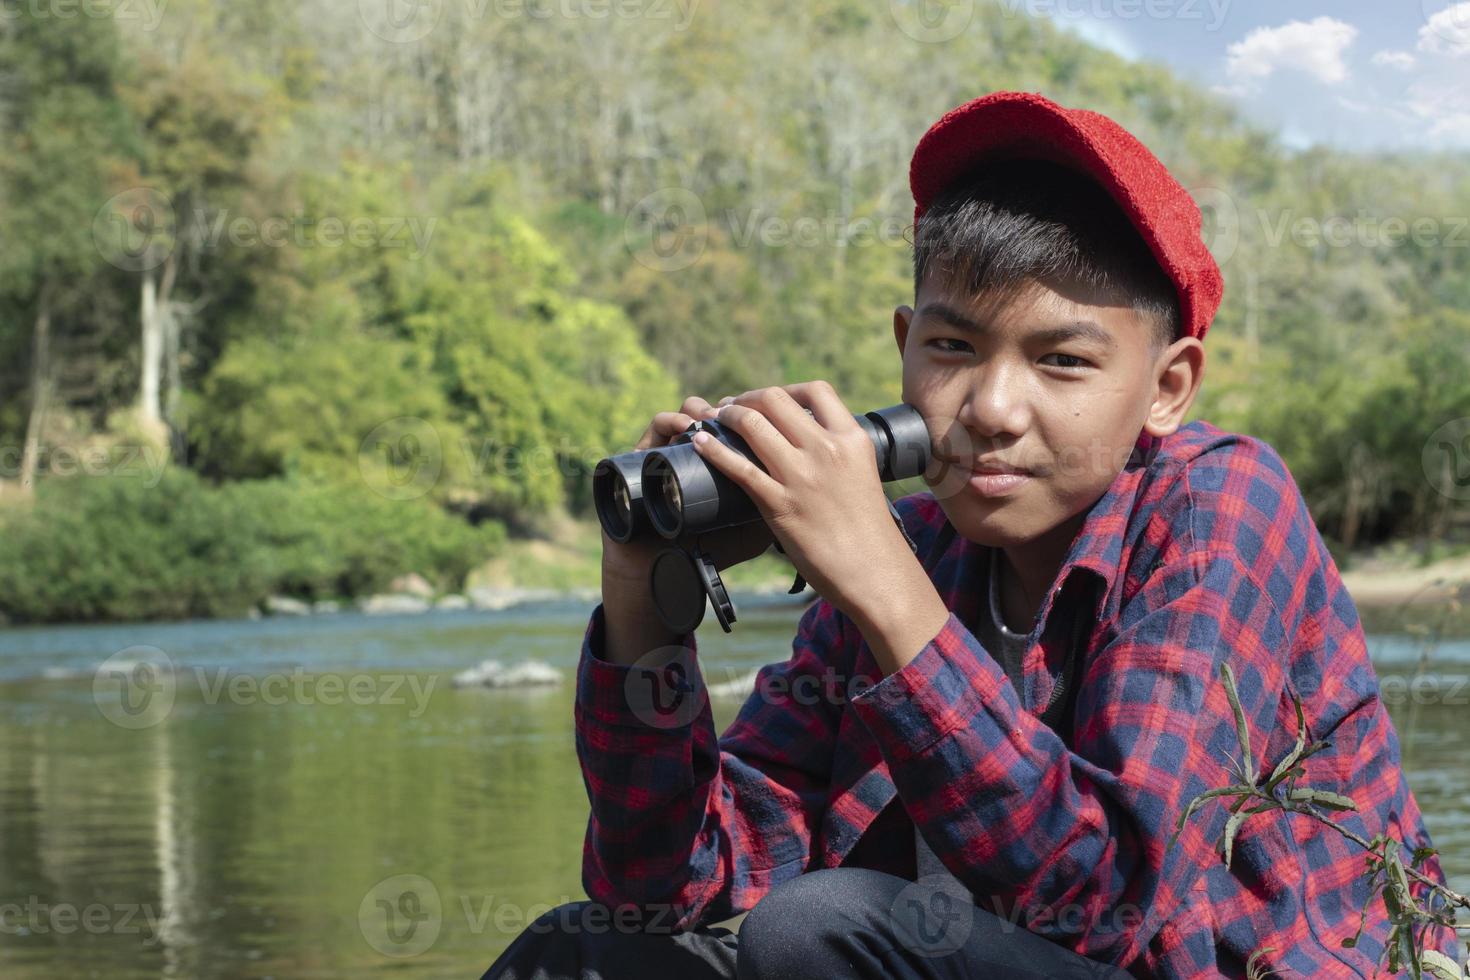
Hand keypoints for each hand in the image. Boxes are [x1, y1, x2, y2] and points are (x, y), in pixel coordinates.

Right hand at [602, 395, 775, 588]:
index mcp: (726, 459)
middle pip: (722, 408)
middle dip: (736, 407)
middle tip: (746, 417)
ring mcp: (670, 448)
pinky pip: (658, 425)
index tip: (777, 420)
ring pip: (690, 409)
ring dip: (705, 409)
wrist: (662, 573)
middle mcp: (698, 449)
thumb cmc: (711, 554)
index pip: (746, 420)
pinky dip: (672, 420)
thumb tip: (811, 486)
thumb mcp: (755, 532)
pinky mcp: (642, 456)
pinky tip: (686, 430)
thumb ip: (782, 507)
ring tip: (714, 421)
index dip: (762, 413)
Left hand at [690, 381, 920, 622]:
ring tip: (715, 420)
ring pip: (752, 424)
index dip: (784, 389)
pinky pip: (739, 467)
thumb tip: (805, 438)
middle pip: (775, 399)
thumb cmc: (868, 529)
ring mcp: (802, 477)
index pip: (815, 390)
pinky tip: (700, 443)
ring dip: (727, 416)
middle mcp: (827, 450)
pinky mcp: (781, 506)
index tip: (767, 399)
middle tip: (732, 408)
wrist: (875, 572)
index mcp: (852, 439)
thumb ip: (837, 451)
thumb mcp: (862, 473)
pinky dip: (714, 450)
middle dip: (747, 398)